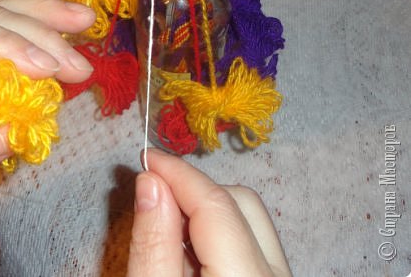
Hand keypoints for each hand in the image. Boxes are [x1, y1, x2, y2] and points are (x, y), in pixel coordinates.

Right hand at [127, 149, 291, 276]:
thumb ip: (153, 243)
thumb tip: (151, 181)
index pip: (217, 204)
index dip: (178, 173)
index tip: (146, 157)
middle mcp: (277, 276)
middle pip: (242, 203)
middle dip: (195, 193)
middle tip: (153, 202)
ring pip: (251, 220)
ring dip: (208, 213)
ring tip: (168, 238)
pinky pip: (253, 245)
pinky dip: (220, 237)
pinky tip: (189, 259)